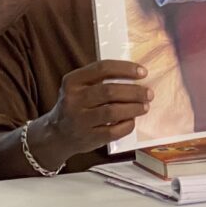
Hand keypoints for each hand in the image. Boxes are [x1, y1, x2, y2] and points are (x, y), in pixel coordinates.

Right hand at [32, 60, 151, 163]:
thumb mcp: (79, 87)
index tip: (143, 72)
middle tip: (148, 93)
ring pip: (112, 112)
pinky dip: (127, 125)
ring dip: (133, 108)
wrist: (57, 134)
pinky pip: (113, 131)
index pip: (102, 68)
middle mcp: (73, 99)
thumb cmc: (76, 106)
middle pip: (110, 91)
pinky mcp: (88, 137)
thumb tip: (135, 75)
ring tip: (144, 106)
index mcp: (72, 81)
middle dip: (134, 92)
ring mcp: (79, 120)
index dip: (126, 69)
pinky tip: (132, 121)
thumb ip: (100, 80)